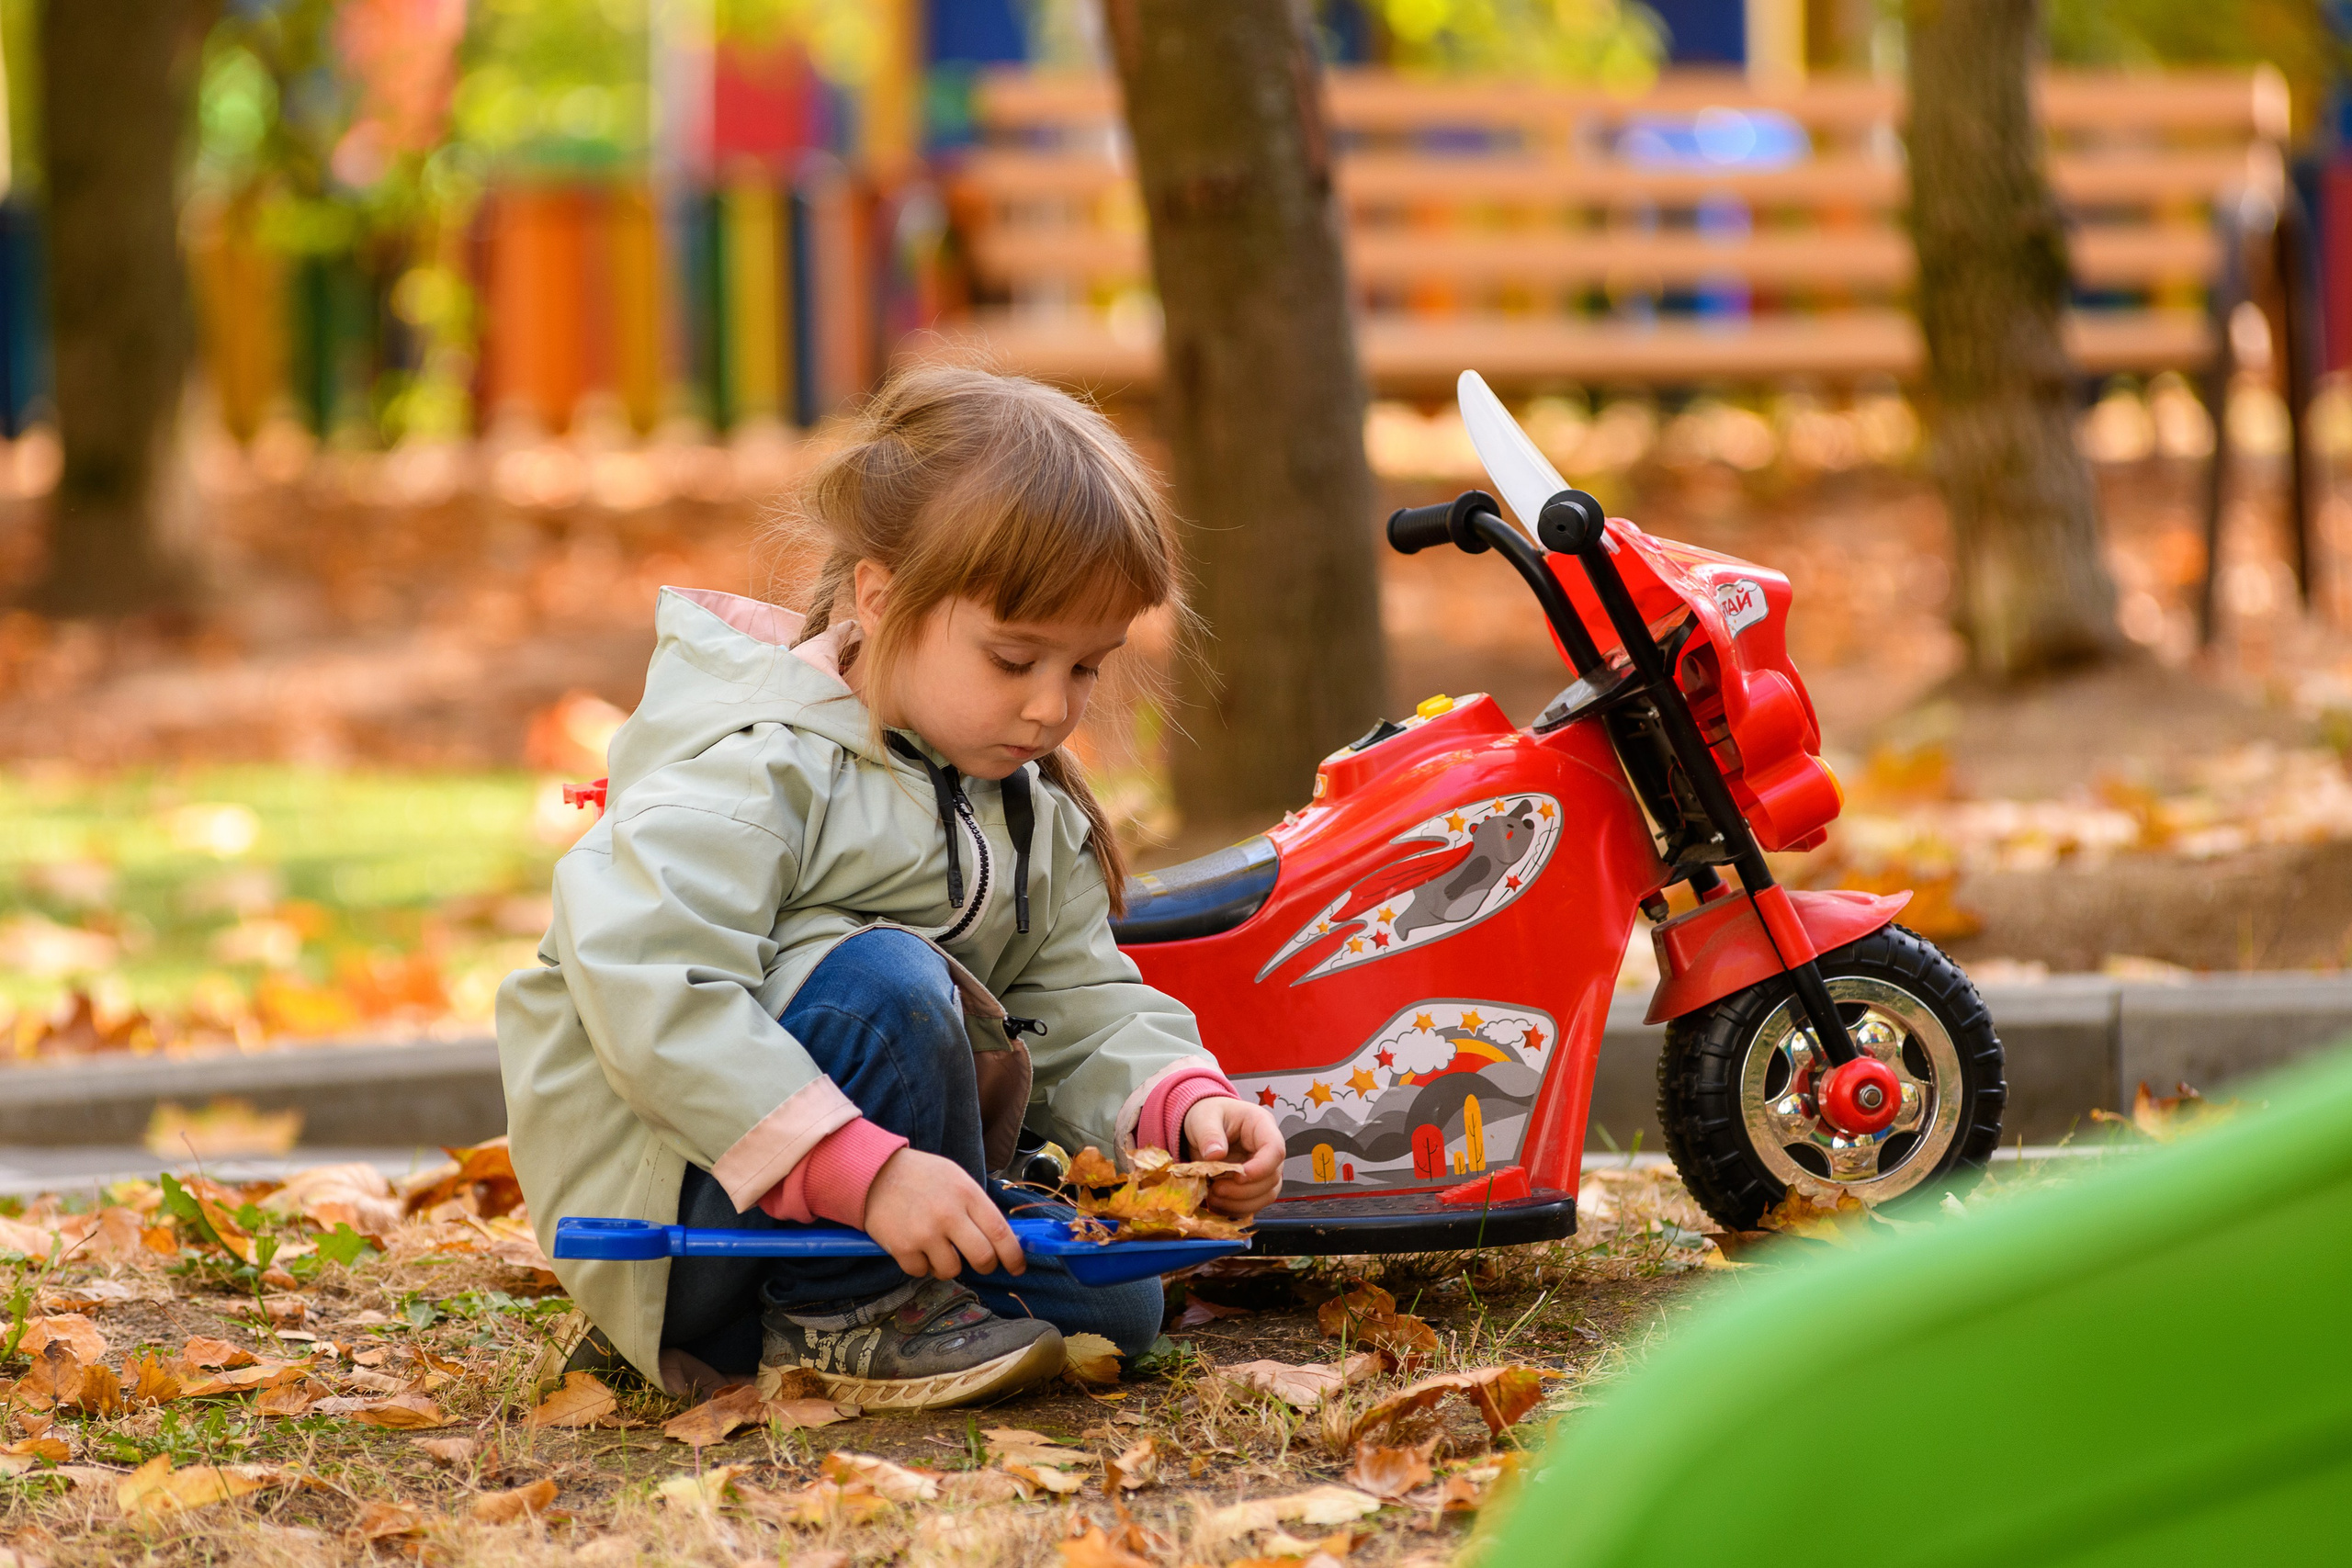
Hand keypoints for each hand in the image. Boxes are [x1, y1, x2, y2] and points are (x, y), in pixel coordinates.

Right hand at [861, 1149, 1024, 1278]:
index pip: (1000, 1232)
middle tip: (982, 1263)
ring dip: (949, 1265)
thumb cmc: (920, 1175)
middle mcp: (948, 1214)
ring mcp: (925, 1233)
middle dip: (986, 1266)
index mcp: (966, 1194)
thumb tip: (1003, 1237)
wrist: (874, 1172)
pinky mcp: (902, 1248)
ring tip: (938, 1247)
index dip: (1013, 1255)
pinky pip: (922, 1272)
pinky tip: (916, 1246)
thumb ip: (977, 1205)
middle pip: (982, 1257)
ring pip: (952, 1270)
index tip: (1017, 1267)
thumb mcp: (956, 1178)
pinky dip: (922, 1265)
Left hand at [1182, 1097, 1285, 1218]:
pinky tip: (1216, 1204)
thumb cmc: (1208, 1115)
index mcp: (1261, 1125)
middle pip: (1272, 1177)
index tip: (1237, 1177)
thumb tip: (1216, 1155)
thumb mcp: (1203, 1118)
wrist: (1203, 1125)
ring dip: (1240, 1203)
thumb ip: (1209, 1134)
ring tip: (1213, 1197)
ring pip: (1266, 1195)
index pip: (1275, 1150)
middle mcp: (1267, 1150)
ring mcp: (1263, 1169)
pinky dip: (1235, 1209)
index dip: (1261, 1168)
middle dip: (1244, 1190)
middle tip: (1216, 1189)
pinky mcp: (1253, 1185)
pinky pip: (1253, 1204)